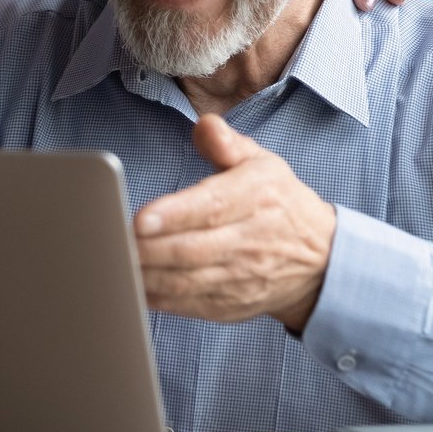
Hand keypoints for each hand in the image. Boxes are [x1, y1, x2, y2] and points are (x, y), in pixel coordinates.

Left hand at [133, 115, 337, 333]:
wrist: (320, 259)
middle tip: (112, 242)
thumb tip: (205, 125)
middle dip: (148, 249)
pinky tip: (133, 287)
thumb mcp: (263, 163)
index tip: (140, 218)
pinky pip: (189, 306)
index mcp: (257, 197)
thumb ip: (228, 144)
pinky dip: (158, 300)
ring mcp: (241, 278)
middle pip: (192, 250)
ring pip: (187, 283)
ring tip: (115, 263)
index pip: (211, 207)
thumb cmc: (279, 203)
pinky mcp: (232, 305)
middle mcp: (250, 240)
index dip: (174, 214)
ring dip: (147, 276)